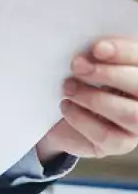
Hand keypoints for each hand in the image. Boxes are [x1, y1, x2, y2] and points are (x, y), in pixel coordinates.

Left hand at [37, 38, 137, 161]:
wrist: (63, 119)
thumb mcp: (88, 66)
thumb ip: (95, 57)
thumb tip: (91, 51)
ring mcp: (137, 125)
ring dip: (94, 98)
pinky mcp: (120, 144)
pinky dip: (81, 118)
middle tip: (78, 66)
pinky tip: (66, 106)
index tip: (98, 48)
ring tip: (68, 88)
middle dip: (109, 74)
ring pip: (130, 115)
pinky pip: (106, 134)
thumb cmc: (80, 84)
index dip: (124, 52)